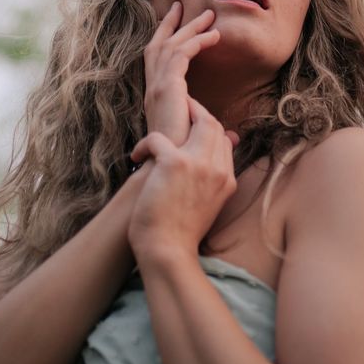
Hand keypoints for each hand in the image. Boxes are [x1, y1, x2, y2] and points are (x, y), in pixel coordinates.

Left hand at [128, 97, 237, 263]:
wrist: (168, 252)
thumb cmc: (181, 233)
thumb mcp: (207, 205)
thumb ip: (211, 180)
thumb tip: (206, 168)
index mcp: (227, 180)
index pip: (223, 140)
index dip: (207, 129)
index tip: (190, 128)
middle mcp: (217, 169)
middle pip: (213, 124)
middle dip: (196, 111)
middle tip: (177, 111)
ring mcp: (198, 164)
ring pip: (197, 120)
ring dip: (177, 115)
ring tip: (157, 126)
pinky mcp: (174, 163)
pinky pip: (158, 137)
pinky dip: (144, 144)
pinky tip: (136, 157)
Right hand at [143, 1, 221, 147]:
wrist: (169, 172)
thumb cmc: (184, 160)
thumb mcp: (200, 140)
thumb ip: (213, 132)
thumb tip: (234, 136)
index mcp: (155, 97)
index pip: (156, 59)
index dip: (164, 37)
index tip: (174, 20)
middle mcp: (152, 89)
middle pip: (157, 45)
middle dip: (170, 25)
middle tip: (182, 5)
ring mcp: (156, 88)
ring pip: (170, 46)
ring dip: (190, 29)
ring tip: (210, 16)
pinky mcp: (166, 89)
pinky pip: (180, 55)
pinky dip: (196, 42)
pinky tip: (214, 37)